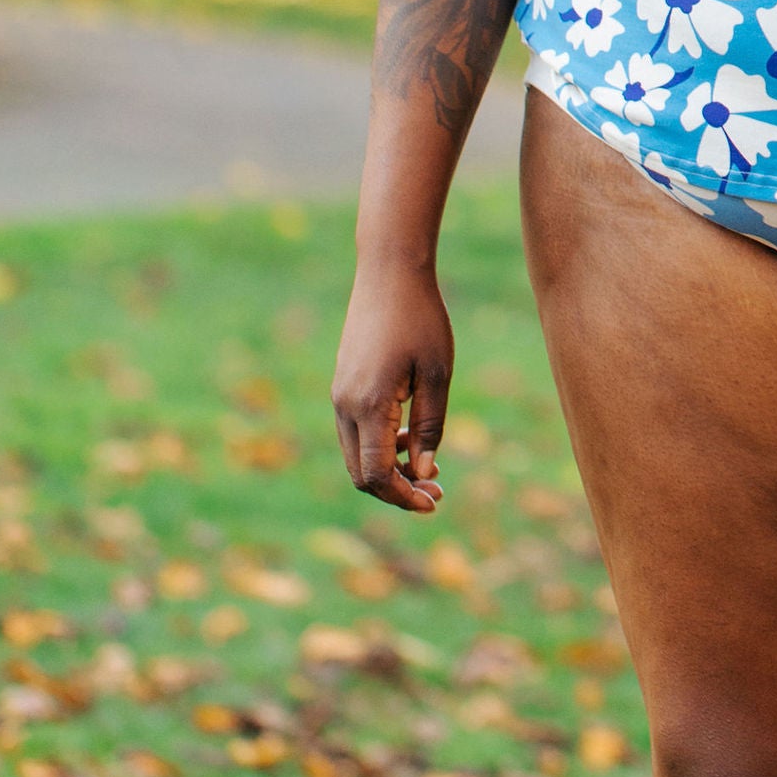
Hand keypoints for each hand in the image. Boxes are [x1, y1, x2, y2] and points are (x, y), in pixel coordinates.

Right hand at [332, 261, 453, 511]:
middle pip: (361, 473)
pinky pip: (355, 432)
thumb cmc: (421, 319)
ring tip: (428, 467)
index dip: (403, 497)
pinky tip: (410, 437)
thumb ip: (430, 427)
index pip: (377, 475)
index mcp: (369, 405)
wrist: (389, 272)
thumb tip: (423, 475)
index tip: (433, 503)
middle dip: (396, 489)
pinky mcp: (342, 385)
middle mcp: (345, 406)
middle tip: (435, 491)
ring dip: (388, 468)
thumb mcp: (438, 374)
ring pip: (356, 455)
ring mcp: (339, 395)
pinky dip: (379, 446)